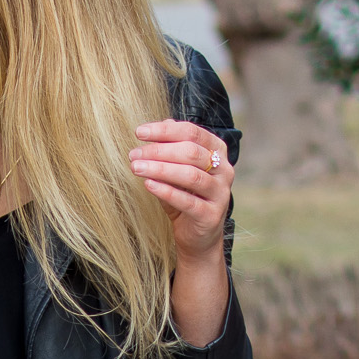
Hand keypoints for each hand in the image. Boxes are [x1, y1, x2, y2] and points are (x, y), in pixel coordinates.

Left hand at [128, 120, 234, 259]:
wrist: (198, 236)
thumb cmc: (186, 196)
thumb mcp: (177, 169)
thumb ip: (173, 147)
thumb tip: (163, 122)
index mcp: (217, 151)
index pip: (192, 132)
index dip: (164, 131)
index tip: (139, 132)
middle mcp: (224, 170)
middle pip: (191, 152)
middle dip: (159, 151)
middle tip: (134, 154)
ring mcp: (220, 193)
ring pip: (190, 176)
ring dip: (160, 169)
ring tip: (136, 167)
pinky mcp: (211, 215)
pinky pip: (187, 201)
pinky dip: (166, 191)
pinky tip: (148, 185)